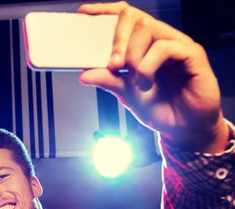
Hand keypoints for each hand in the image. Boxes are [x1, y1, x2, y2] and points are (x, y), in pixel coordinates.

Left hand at [78, 2, 229, 152]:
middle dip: (117, 39)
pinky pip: (165, 47)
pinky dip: (149, 65)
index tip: (84, 14)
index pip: (125, 18)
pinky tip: (147, 82)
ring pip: (147, 28)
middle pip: (134, 18)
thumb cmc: (161, 108)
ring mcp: (176, 45)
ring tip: (136, 81)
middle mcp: (160, 40)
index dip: (105, 12)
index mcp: (144, 46)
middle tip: (113, 65)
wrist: (183, 128)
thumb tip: (85, 74)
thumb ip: (108, 81)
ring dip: (134, 56)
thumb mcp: (126, 95)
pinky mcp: (192, 54)